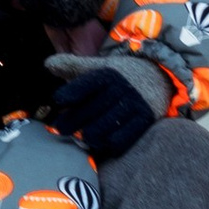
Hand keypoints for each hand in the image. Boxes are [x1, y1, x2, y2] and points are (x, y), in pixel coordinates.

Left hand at [44, 60, 167, 163]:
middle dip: (73, 120)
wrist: (161, 75)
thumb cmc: (122, 75)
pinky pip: (126, 136)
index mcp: (108, 74)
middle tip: (61, 129)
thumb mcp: (100, 67)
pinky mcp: (146, 119)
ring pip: (107, 125)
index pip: (86, 84)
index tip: (57, 101)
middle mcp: (122, 88)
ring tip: (81, 138)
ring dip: (91, 134)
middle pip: (93, 108)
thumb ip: (74, 66)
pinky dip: (111, 142)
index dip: (70, 93)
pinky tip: (102, 144)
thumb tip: (47, 64)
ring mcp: (135, 105)